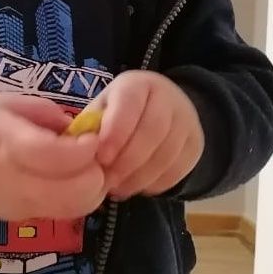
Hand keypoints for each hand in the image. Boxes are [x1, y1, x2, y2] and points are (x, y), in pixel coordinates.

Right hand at [0, 93, 106, 220]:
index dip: (83, 149)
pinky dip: (79, 199)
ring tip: (87, 169)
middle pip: (74, 191)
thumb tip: (81, 132)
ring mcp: (22, 205)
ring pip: (75, 208)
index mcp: (9, 144)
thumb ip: (50, 116)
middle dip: (95, 172)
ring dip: (92, 189)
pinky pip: (65, 213)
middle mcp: (16, 180)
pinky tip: (74, 182)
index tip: (91, 138)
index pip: (55, 156)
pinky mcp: (26, 219)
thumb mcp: (13, 105)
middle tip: (94, 156)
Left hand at [95, 72, 203, 198]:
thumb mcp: (102, 111)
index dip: (116, 132)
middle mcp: (167, 97)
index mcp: (137, 84)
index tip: (102, 158)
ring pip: (166, 154)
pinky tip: (138, 186)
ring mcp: (187, 120)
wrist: (163, 110)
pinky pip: (178, 170)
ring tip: (118, 188)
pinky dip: (155, 184)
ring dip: (139, 178)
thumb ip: (90, 129)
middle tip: (108, 181)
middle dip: (126, 162)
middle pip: (152, 131)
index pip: (129, 103)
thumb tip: (76, 154)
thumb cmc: (120, 113)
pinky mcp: (196, 144)